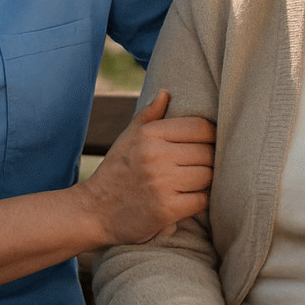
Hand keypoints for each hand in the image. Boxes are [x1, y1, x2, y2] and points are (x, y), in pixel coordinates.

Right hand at [77, 90, 213, 244]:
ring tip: (193, 183)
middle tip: (198, 168)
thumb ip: (148, 115)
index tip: (207, 145)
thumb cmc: (116, 171)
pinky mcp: (166, 209)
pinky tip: (187, 200)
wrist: (94, 211)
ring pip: (208, 176)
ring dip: (205, 182)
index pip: (199, 127)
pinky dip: (199, 201)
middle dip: (208, 161)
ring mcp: (161, 183)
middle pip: (207, 152)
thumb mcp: (127, 138)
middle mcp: (155, 155)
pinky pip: (201, 200)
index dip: (211, 135)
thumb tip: (166, 93)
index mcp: (149, 134)